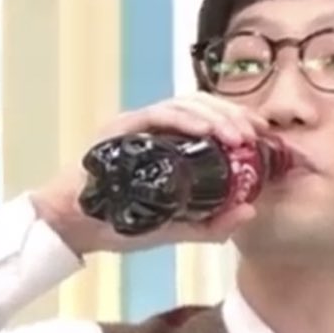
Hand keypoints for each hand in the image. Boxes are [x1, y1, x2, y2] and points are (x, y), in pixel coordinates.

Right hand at [34, 93, 270, 257]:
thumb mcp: (173, 228)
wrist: (70, 229)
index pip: (206, 118)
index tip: (263, 135)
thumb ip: (210, 224)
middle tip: (256, 135)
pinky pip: (159, 114)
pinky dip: (187, 119)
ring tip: (239, 135)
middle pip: (200, 104)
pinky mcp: (119, 129)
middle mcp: (151, 128)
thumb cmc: (114, 224)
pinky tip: (209, 132)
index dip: (237, 120)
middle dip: (233, 114)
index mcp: (164, 143)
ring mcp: (134, 126)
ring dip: (216, 115)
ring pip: (183, 103)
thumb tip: (251, 211)